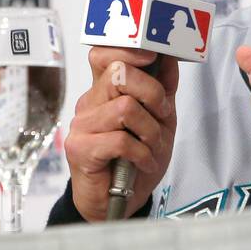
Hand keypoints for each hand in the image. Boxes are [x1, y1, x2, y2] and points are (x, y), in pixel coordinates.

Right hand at [63, 47, 178, 220]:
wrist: (120, 199)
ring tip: (151, 146)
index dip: (128, 51)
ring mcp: (82, 125)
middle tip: (161, 115)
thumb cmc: (137, 157)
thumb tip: (169, 58)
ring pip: (125, 108)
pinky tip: (144, 162)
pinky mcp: (80, 149)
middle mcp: (90, 103)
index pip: (104, 55)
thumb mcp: (161, 119)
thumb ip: (164, 89)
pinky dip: (142, 153)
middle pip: (119, 73)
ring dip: (150, 130)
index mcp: (106, 91)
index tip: (153, 57)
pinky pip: (120, 140)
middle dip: (152, 93)